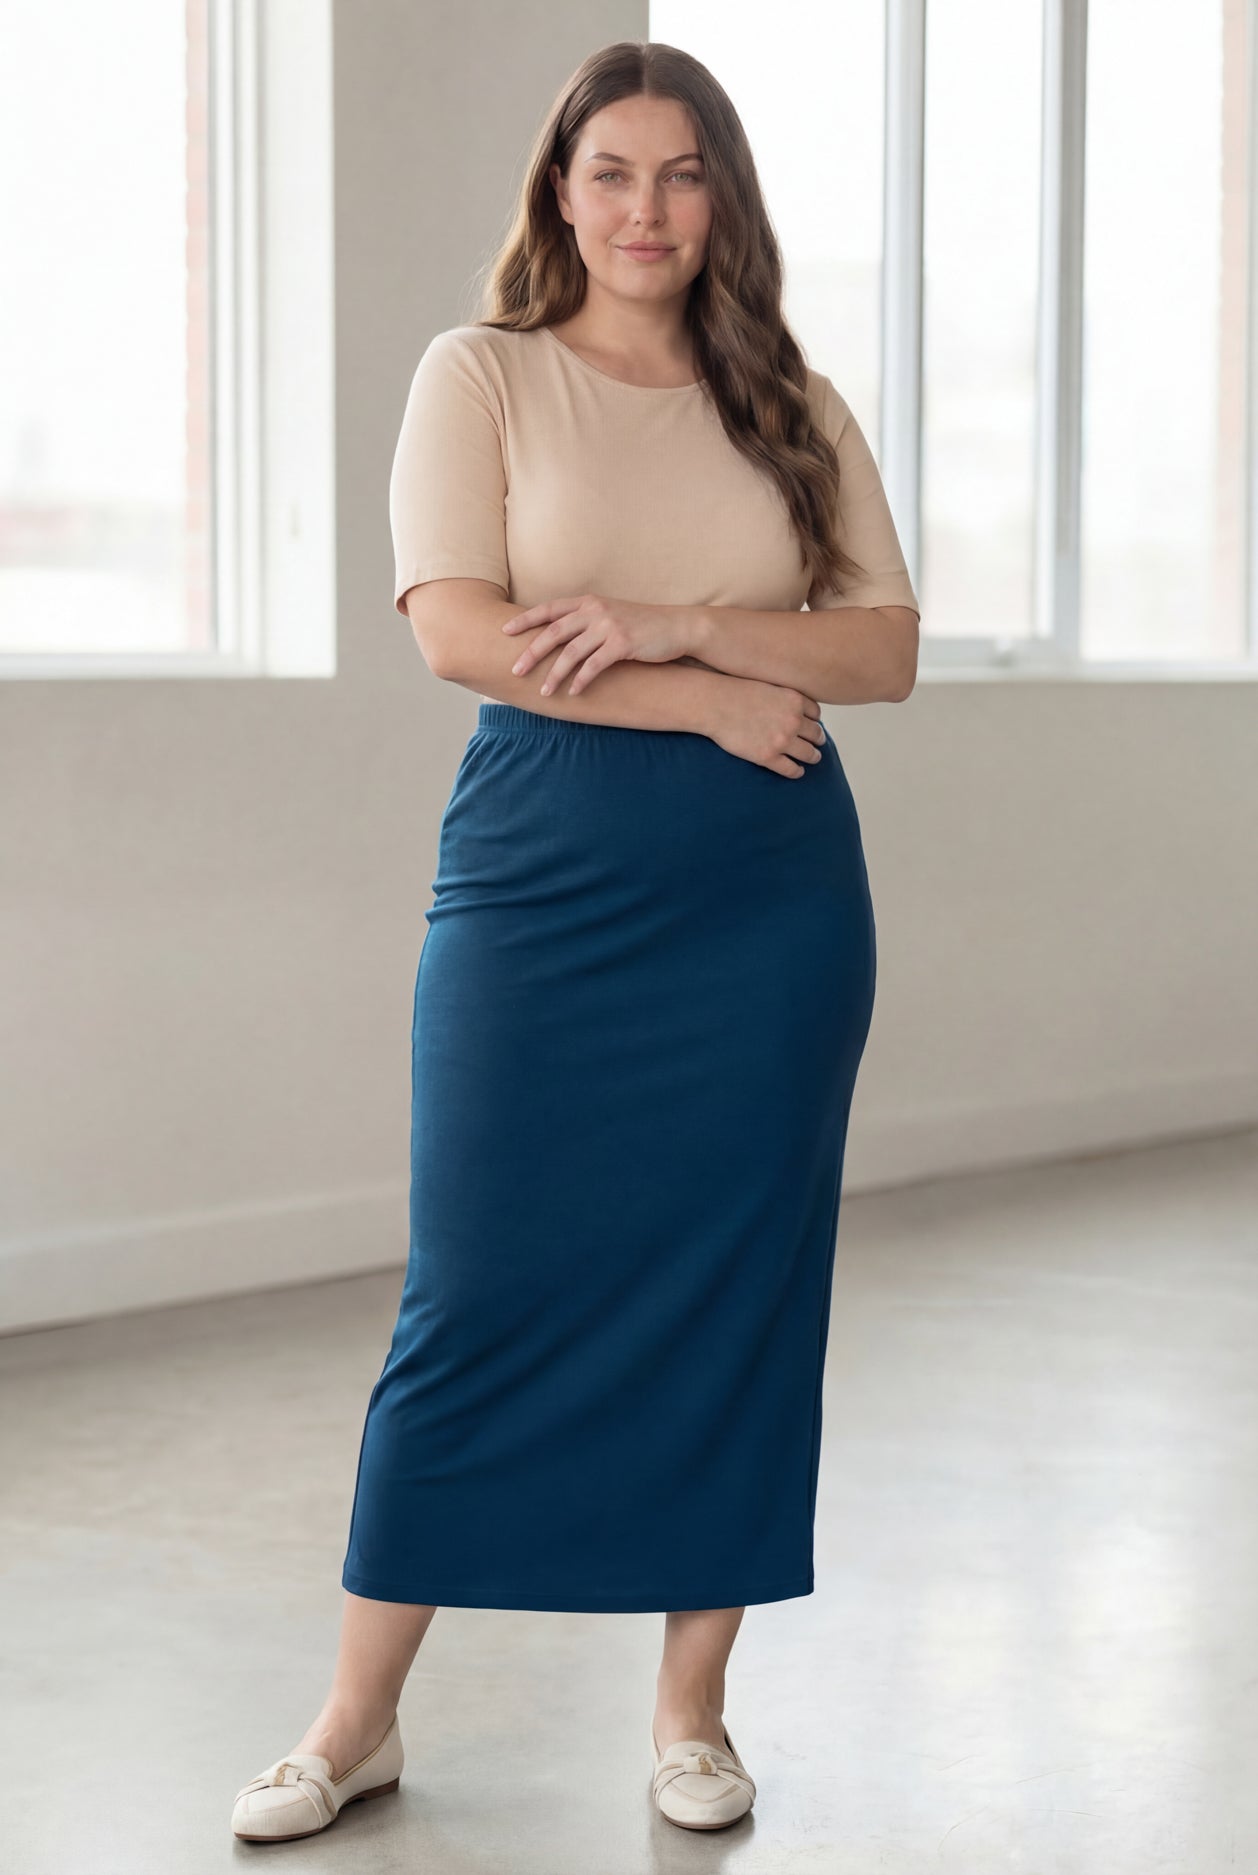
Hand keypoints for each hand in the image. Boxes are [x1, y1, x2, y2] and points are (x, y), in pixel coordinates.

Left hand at [501, 593, 698, 696]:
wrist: (676, 627)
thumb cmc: (641, 626)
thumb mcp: (610, 615)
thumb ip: (586, 622)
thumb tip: (559, 638)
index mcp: (589, 602)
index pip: (550, 609)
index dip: (526, 620)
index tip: (504, 630)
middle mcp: (595, 610)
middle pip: (554, 632)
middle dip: (532, 652)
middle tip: (515, 670)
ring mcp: (609, 626)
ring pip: (572, 652)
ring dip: (555, 674)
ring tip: (544, 691)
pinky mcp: (623, 644)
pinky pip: (594, 666)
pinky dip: (581, 681)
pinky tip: (573, 693)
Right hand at [703, 676, 827, 777]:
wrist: (714, 704)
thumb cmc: (735, 691)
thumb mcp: (767, 684)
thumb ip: (784, 695)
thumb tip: (792, 706)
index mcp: (795, 700)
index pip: (816, 715)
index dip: (814, 721)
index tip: (811, 725)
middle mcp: (793, 721)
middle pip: (817, 734)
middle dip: (817, 739)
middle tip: (817, 743)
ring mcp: (782, 740)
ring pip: (809, 754)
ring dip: (813, 757)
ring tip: (812, 758)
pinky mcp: (768, 757)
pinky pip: (791, 769)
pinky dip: (797, 772)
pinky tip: (797, 771)